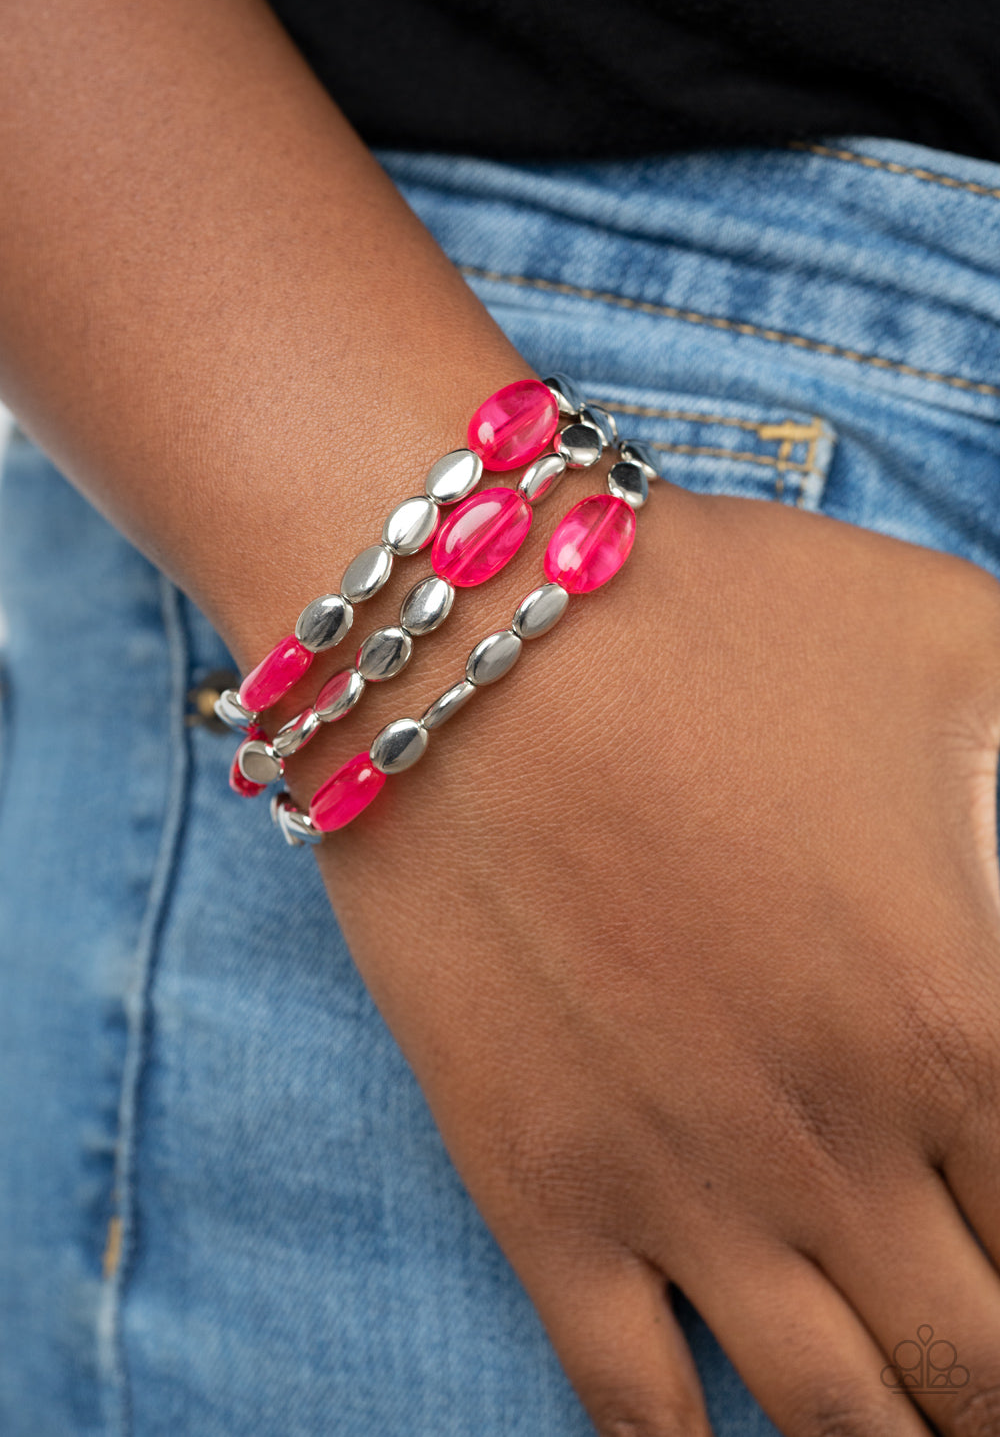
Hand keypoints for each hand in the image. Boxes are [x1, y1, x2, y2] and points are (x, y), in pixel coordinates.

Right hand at [298, 485, 999, 1436]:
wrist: (463, 635)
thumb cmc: (715, 617)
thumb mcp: (957, 637)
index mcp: (958, 1023)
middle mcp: (837, 1147)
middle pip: (975, 1367)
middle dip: (990, 1381)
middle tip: (978, 1355)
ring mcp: (679, 1189)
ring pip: (833, 1416)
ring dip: (890, 1435)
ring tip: (905, 1414)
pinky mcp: (537, 1190)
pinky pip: (634, 1404)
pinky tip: (725, 1434)